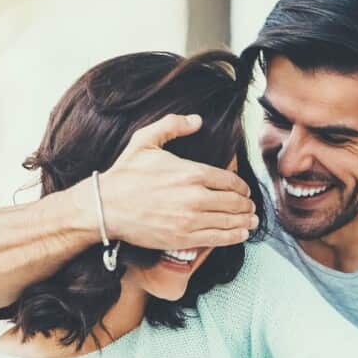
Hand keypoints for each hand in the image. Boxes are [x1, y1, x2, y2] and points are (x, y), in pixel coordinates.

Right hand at [71, 114, 258, 249]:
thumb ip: (172, 125)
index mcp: (192, 172)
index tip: (244, 191)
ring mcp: (191, 220)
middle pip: (234, 202)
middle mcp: (196, 197)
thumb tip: (196, 120)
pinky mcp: (184, 238)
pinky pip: (218, 238)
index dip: (242, 187)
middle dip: (246, 205)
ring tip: (251, 221)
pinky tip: (242, 233)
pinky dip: (234, 236)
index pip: (230, 181)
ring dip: (245, 221)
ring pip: (230, 221)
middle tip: (250, 207)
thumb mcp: (146, 140)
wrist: (106, 206)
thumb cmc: (125, 174)